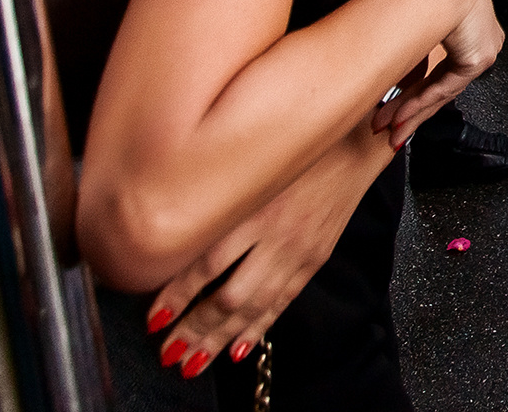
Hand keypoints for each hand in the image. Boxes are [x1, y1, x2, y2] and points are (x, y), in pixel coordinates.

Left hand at [147, 127, 386, 376]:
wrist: (353, 146)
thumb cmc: (294, 149)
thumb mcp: (250, 161)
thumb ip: (217, 193)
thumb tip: (174, 226)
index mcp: (255, 208)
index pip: (207, 263)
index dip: (178, 295)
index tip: (154, 317)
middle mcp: (276, 235)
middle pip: (229, 295)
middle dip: (196, 328)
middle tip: (169, 351)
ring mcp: (298, 252)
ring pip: (255, 306)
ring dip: (221, 337)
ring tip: (194, 361)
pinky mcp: (314, 260)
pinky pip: (283, 301)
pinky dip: (259, 327)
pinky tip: (239, 346)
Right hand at [373, 0, 501, 147]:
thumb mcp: (417, 24)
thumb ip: (412, 54)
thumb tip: (395, 79)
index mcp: (470, 29)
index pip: (442, 74)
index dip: (416, 97)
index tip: (395, 114)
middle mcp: (480, 41)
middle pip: (441, 88)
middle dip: (410, 112)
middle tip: (389, 130)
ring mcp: (483, 50)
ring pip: (442, 92)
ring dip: (411, 113)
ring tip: (389, 129)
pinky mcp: (480, 57)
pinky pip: (446, 87)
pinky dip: (420, 102)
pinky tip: (401, 115)